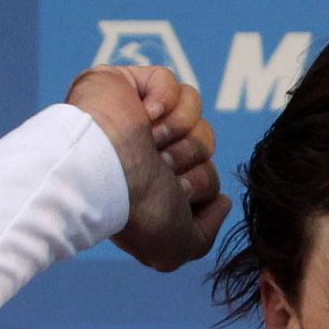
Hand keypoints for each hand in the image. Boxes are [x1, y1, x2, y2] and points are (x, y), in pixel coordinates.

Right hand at [65, 65, 231, 271]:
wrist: (105, 172)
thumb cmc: (136, 212)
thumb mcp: (175, 247)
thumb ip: (207, 234)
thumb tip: (223, 202)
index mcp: (158, 185)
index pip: (208, 176)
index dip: (199, 184)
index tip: (172, 193)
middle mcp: (149, 152)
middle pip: (205, 142)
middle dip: (188, 157)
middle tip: (159, 165)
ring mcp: (137, 117)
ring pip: (194, 111)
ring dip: (177, 130)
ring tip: (149, 140)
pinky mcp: (127, 83)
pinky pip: (171, 81)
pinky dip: (164, 98)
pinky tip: (144, 114)